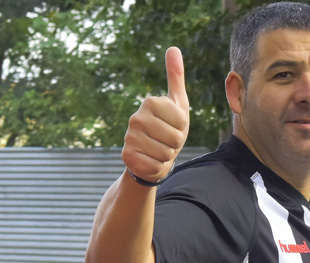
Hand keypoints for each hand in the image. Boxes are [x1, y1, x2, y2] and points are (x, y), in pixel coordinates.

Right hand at [122, 46, 189, 182]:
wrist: (150, 155)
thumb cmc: (169, 127)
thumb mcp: (177, 102)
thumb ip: (175, 76)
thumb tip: (173, 48)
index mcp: (150, 102)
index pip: (181, 121)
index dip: (182, 128)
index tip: (173, 126)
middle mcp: (136, 117)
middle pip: (174, 138)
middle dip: (175, 144)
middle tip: (166, 140)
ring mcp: (129, 136)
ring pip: (165, 153)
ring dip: (166, 156)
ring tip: (159, 150)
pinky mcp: (126, 155)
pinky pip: (154, 165)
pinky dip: (157, 167)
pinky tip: (150, 160)